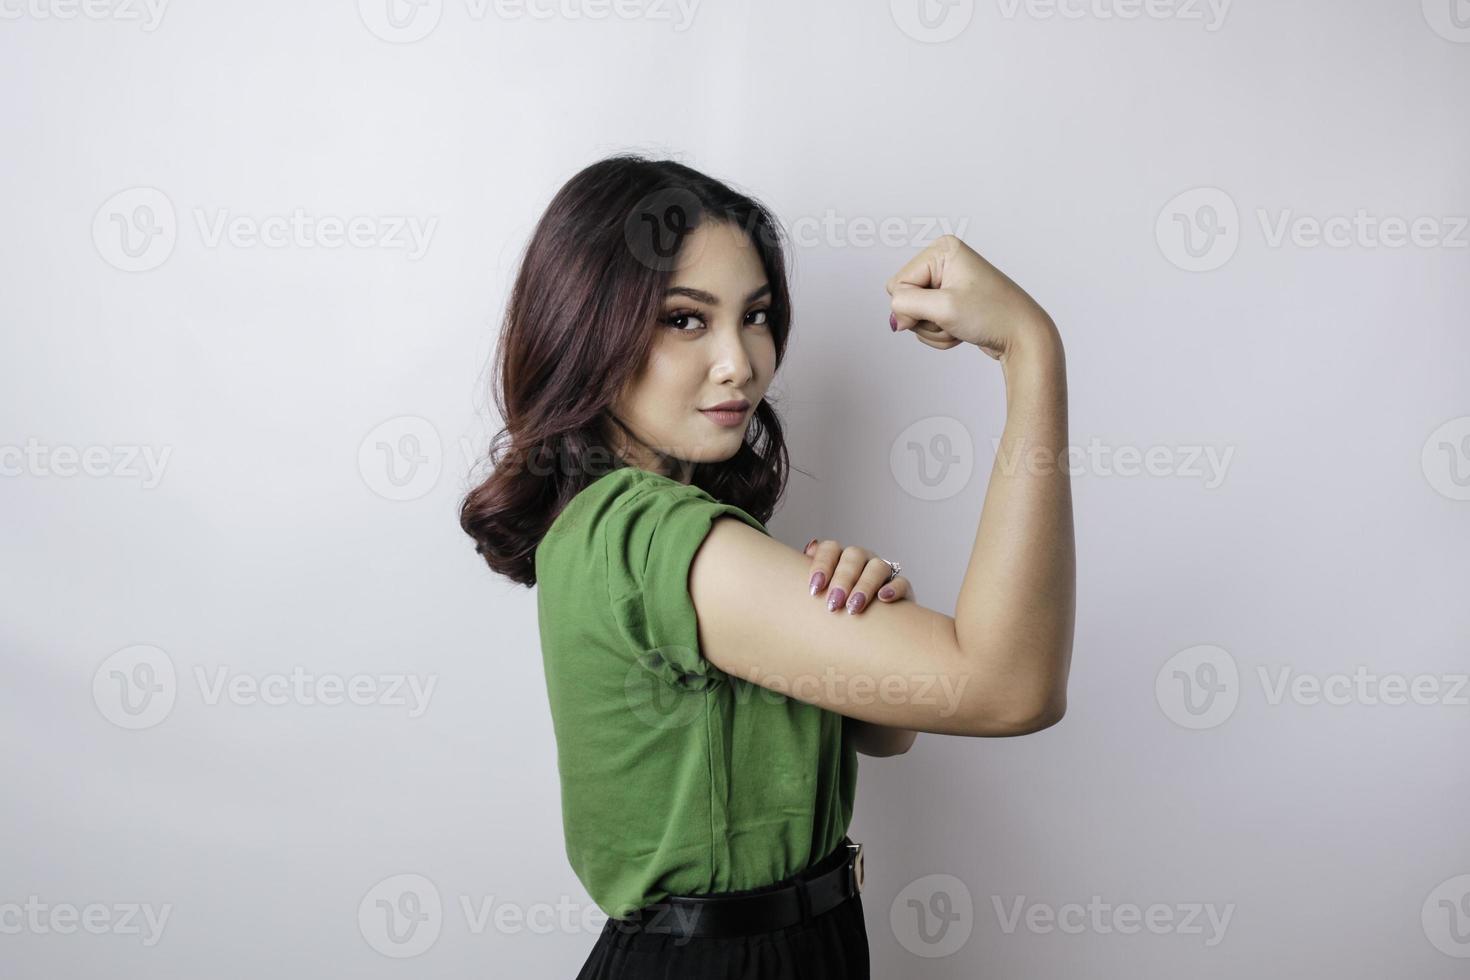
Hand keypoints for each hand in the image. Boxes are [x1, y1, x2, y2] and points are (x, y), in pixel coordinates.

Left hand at [803, 537, 912, 614]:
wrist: (870, 625)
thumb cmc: (838, 607)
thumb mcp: (822, 593)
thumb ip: (815, 577)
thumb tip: (807, 549)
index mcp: (839, 557)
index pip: (830, 548)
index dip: (822, 565)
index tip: (814, 589)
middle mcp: (861, 559)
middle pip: (853, 556)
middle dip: (842, 580)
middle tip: (833, 604)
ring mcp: (882, 571)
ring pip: (876, 567)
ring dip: (864, 586)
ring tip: (854, 608)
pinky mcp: (901, 587)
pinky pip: (901, 581)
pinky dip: (893, 588)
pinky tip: (883, 599)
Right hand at [886, 234, 1055, 360]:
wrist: (1024, 336)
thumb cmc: (994, 315)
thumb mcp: (943, 308)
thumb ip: (906, 306)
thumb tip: (894, 319)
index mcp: (942, 249)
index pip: (897, 284)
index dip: (912, 306)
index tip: (941, 311)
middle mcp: (944, 261)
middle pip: (905, 298)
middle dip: (924, 318)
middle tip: (952, 318)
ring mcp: (948, 282)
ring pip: (915, 315)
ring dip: (934, 329)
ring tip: (960, 324)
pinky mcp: (952, 301)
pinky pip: (928, 322)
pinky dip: (941, 333)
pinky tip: (961, 330)